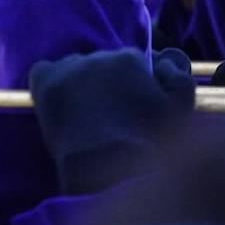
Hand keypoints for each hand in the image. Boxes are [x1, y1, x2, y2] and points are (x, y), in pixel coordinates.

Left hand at [29, 48, 194, 195]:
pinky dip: (49, 84)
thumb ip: (177, 78)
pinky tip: (56, 105)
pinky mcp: (45, 83)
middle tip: (106, 116)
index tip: (129, 107)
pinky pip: (43, 72)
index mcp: (131, 59)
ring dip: (78, 84)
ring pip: (73, 68)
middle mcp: (99, 56)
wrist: (104, 167)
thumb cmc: (147, 143)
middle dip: (105, 85)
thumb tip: (163, 62)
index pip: (131, 63)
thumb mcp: (181, 109)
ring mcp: (69, 68)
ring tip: (81, 115)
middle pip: (101, 65)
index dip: (131, 85)